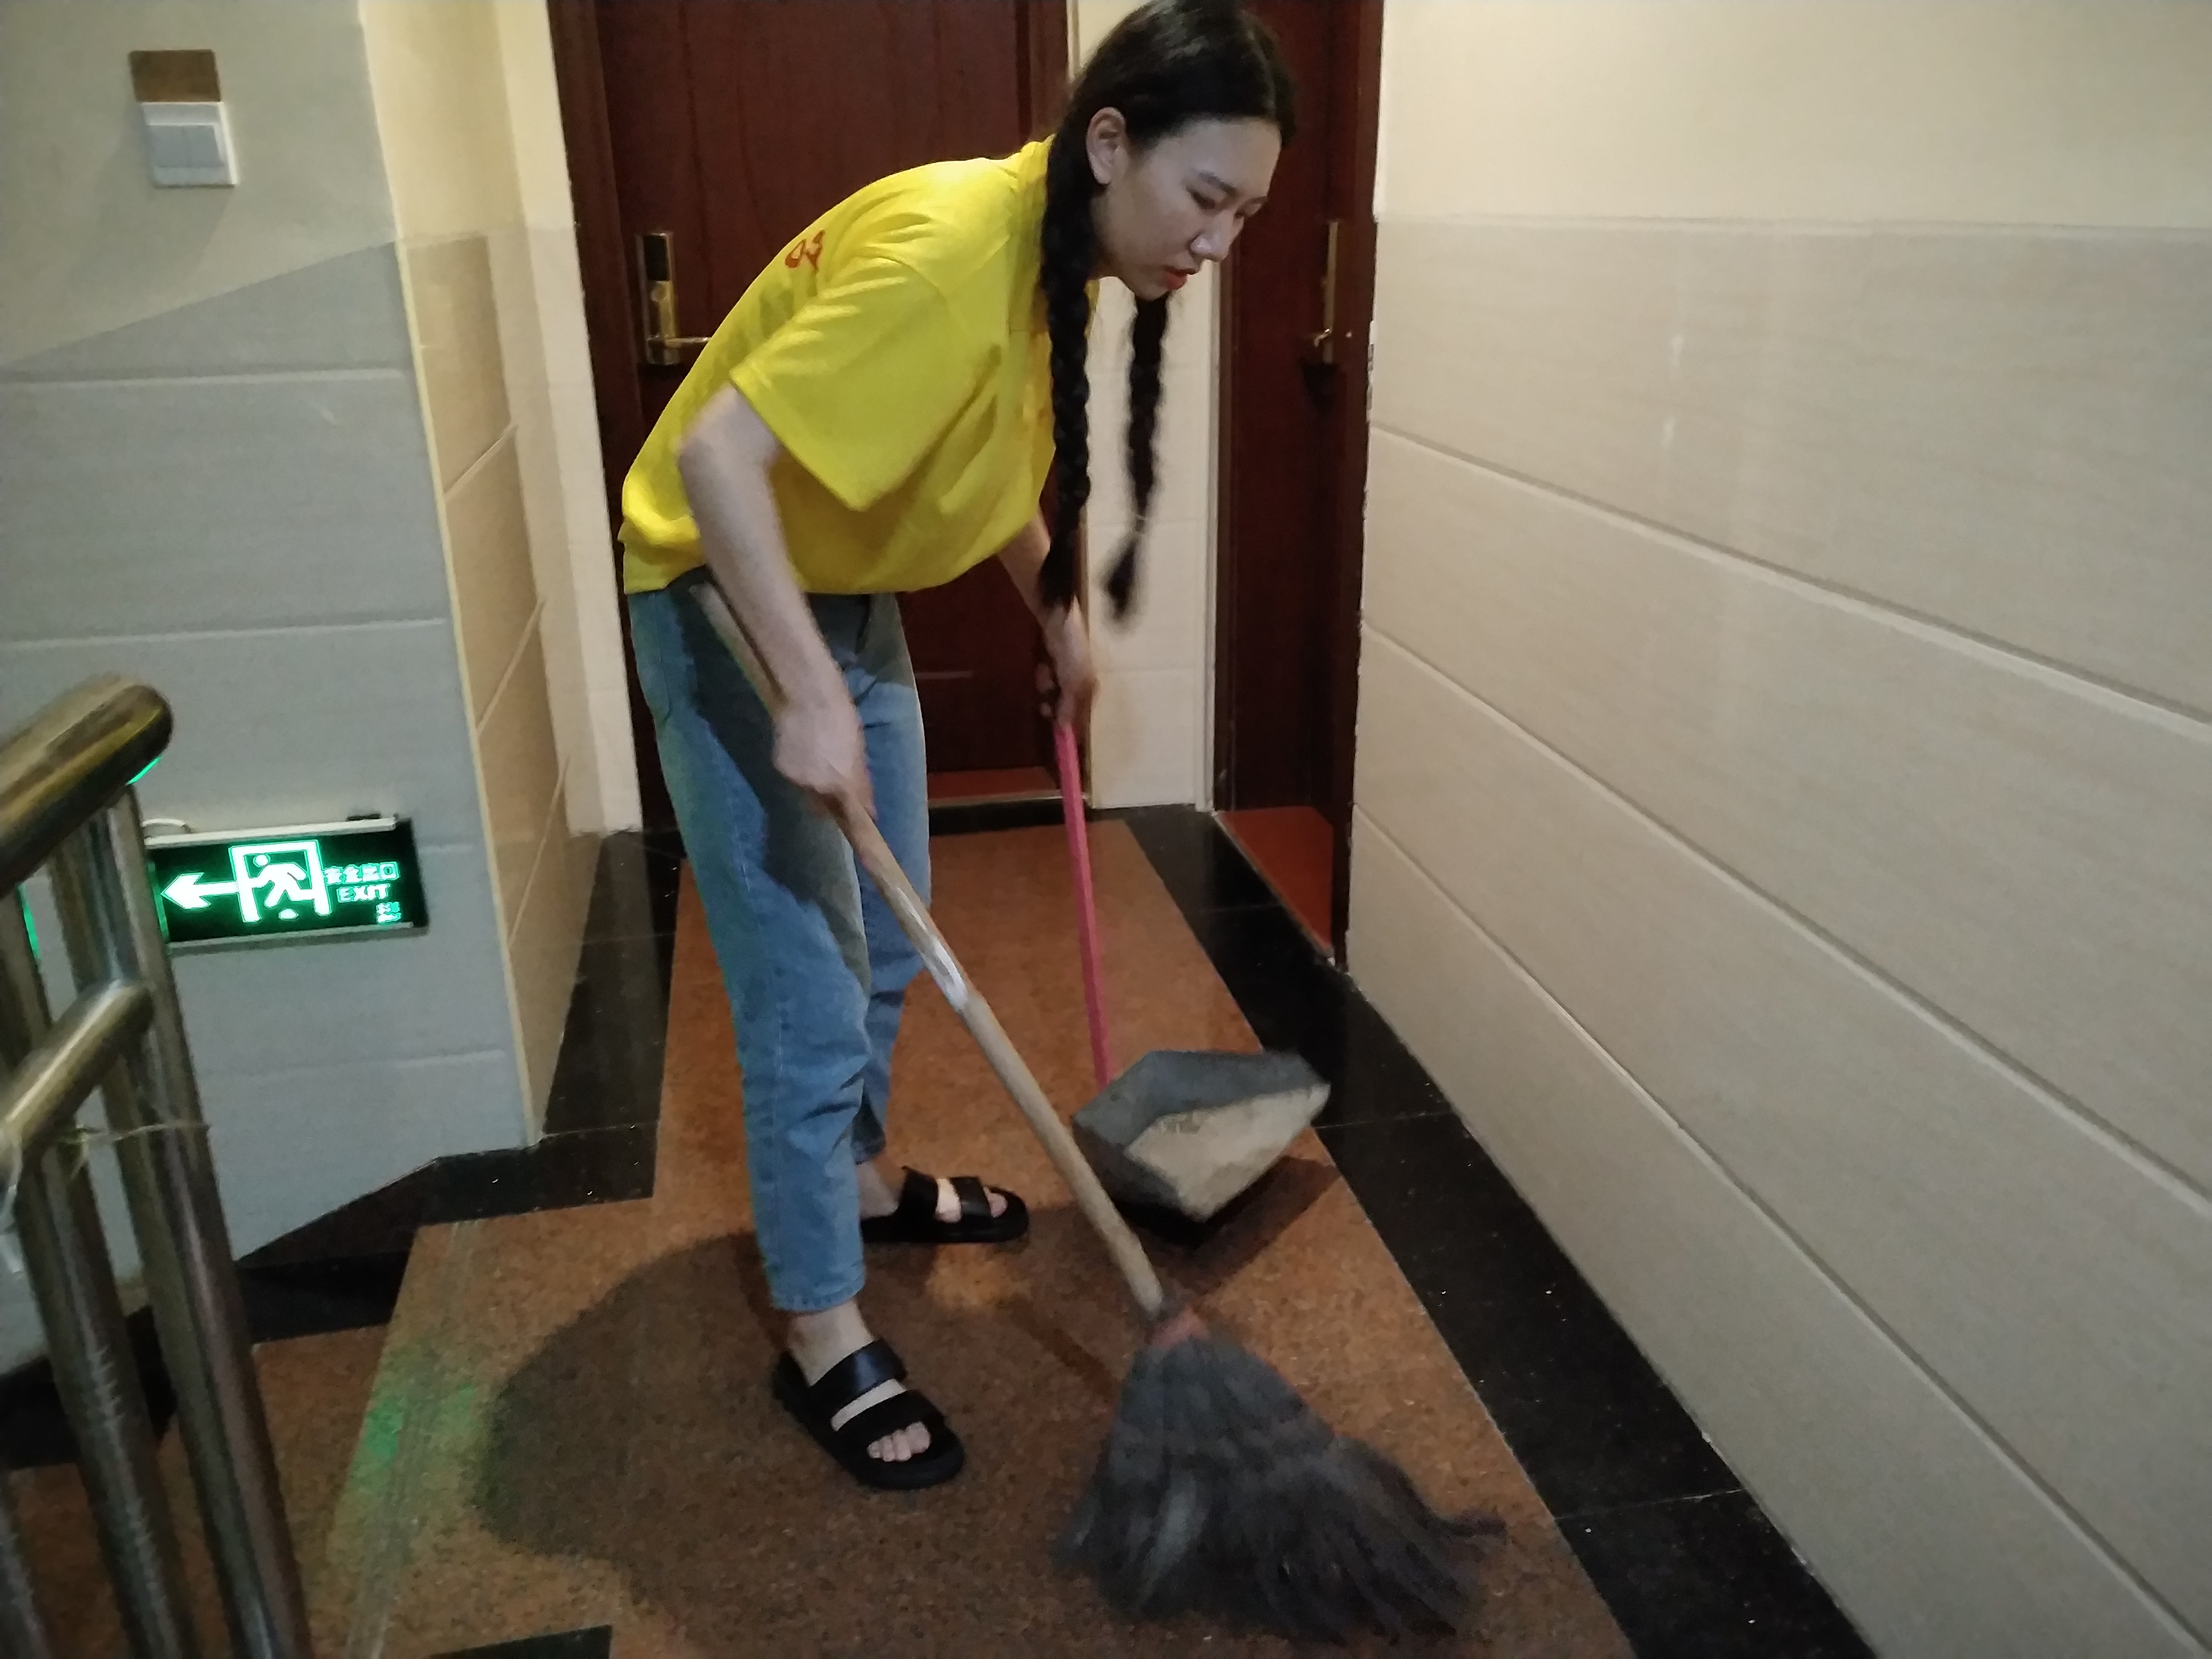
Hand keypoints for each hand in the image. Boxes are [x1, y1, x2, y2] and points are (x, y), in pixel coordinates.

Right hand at [773, 692, 871, 820]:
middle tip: (833, 779)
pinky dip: (798, 769)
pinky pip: (792, 777)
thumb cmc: (842, 719)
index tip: (858, 819)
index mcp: (843, 784)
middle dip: (829, 800)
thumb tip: (869, 810)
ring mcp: (796, 779)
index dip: (853, 821)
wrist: (809, 696)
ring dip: (812, 782)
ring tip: (816, 757)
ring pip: (806, 792)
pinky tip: (802, 750)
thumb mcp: (859, 752)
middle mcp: (818, 788)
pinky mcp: (779, 768)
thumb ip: (861, 783)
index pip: (850, 817)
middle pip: (823, 807)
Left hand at [1038, 601, 1096, 728]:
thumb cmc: (1072, 654)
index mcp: (1091, 690)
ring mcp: (1066, 674)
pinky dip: (1043, 675)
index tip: (1055, 734)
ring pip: (1052, 694)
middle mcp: (1081, 685)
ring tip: (1045, 673)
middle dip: (1053, 705)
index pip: (1081, 717)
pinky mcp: (1054, 665)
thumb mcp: (1074, 684)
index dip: (1068, 726)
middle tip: (1044, 704)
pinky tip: (1043, 665)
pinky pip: (1046, 680)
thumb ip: (1068, 707)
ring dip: (1045, 687)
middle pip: (1064, 707)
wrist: (1060, 622)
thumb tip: (1062, 729)